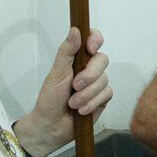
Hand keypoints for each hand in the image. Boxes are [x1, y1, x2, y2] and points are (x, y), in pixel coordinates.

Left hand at [15, 28, 112, 156]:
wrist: (51, 127)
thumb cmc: (49, 99)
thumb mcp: (56, 73)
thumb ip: (66, 52)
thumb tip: (75, 30)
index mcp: (78, 58)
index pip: (93, 39)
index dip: (96, 40)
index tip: (90, 48)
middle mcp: (90, 68)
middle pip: (102, 60)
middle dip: (89, 75)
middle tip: (74, 85)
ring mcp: (97, 83)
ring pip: (104, 80)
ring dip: (86, 94)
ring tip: (73, 103)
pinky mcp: (103, 98)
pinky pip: (106, 94)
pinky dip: (92, 103)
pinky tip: (81, 110)